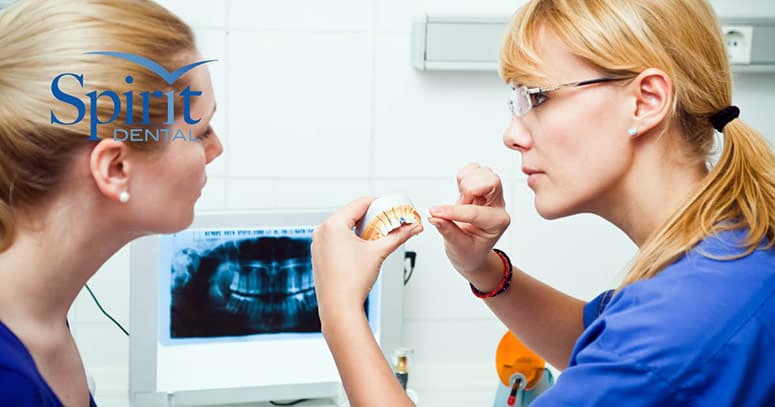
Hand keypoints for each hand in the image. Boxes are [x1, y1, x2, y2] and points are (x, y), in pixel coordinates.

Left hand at [312, 197, 422, 323]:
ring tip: (376, 236)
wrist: (339, 307)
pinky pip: (335, 239)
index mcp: (333, 225)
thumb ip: (398, 236)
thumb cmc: (352, 282)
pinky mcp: (319, 255)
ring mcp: (318, 244)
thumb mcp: (378, 253)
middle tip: (386, 221)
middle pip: (350, 214)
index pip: (359, 204)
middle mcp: (321, 232)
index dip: (378, 203)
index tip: (389, 206)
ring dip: (360, 228)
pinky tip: (362, 248)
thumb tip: (414, 228)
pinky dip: (349, 239)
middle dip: (370, 217)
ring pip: (342, 227)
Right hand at [428, 163, 510, 280]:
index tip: (435, 213)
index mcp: (497, 223)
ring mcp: (491, 194)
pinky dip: (463, 177)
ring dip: (466, 183)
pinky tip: (461, 192)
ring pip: (482, 173)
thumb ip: (447, 230)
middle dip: (470, 190)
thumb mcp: (458, 247)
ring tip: (461, 200)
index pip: (476, 212)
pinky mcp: (481, 185)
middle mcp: (497, 205)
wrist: (473, 251)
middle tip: (460, 203)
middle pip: (491, 182)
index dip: (453, 212)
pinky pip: (473, 170)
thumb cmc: (469, 251)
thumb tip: (434, 216)